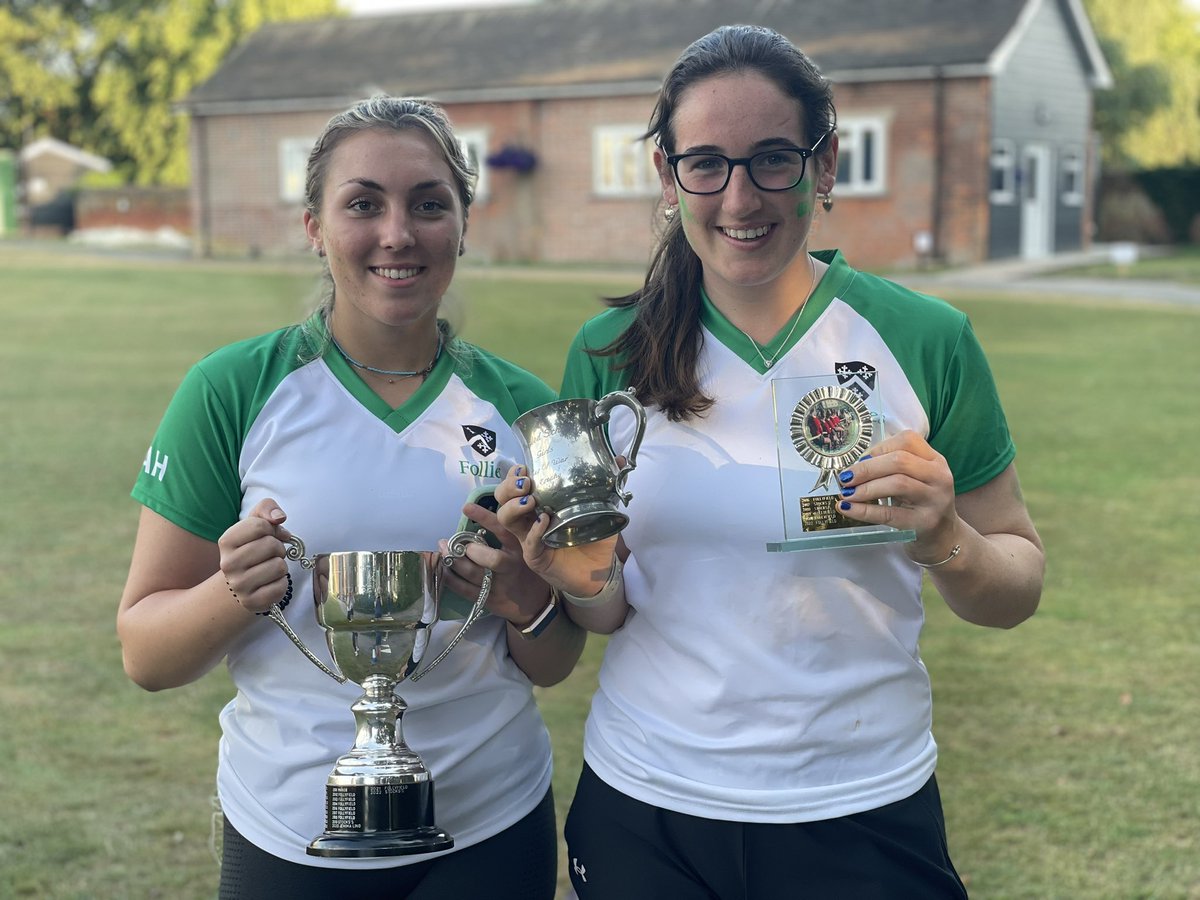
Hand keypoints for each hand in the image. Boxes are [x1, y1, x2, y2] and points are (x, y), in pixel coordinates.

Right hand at [216, 498, 290, 613]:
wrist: (243, 581)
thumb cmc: (254, 547)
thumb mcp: (256, 523)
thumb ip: (267, 508)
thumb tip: (279, 517)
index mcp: (226, 540)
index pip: (261, 525)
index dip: (273, 529)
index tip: (270, 535)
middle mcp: (228, 564)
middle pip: (271, 545)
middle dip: (278, 547)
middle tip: (271, 554)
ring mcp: (238, 585)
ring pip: (279, 566)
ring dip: (281, 566)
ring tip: (269, 567)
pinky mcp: (251, 602)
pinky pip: (281, 587)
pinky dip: (282, 583)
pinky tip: (270, 582)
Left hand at [438, 499, 553, 627]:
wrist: (534, 604)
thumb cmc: (524, 570)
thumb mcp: (522, 550)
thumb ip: (505, 537)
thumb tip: (476, 520)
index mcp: (519, 549)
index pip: (503, 530)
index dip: (484, 518)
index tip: (466, 507)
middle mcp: (511, 567)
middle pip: (491, 558)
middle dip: (469, 550)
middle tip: (453, 542)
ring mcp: (500, 585)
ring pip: (473, 574)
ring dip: (453, 561)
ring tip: (443, 550)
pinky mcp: (489, 600)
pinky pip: (465, 589)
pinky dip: (451, 579)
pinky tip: (444, 569)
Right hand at [494, 465, 618, 597]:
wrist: (601, 571)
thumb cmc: (595, 539)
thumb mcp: (603, 509)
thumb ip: (608, 486)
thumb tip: (621, 459)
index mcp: (540, 504)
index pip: (516, 485)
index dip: (514, 474)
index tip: (524, 467)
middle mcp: (529, 519)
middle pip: (502, 499)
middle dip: (509, 487)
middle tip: (526, 483)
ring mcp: (529, 539)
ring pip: (506, 519)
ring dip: (514, 506)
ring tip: (530, 501)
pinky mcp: (535, 557)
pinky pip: (528, 543)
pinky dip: (534, 531)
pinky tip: (543, 522)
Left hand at [835, 430, 960, 563]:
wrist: (942, 537)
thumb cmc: (920, 502)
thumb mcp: (914, 479)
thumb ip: (890, 467)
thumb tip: (854, 467)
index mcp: (935, 460)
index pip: (907, 441)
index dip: (878, 448)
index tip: (859, 460)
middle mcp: (939, 476)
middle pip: (899, 461)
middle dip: (866, 468)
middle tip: (845, 478)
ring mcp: (935, 500)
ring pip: (897, 484)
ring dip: (865, 488)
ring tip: (846, 494)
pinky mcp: (924, 523)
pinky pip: (890, 514)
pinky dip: (864, 511)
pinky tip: (848, 509)